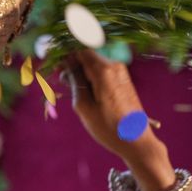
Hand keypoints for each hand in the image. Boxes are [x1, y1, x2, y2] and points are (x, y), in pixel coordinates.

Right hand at [62, 50, 175, 190]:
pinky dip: (91, 77)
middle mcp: (114, 66)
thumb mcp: (83, 106)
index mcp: (104, 70)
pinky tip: (85, 92)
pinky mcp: (123, 80)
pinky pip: (102, 71)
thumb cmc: (108, 127)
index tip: (55, 67)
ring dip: (81, 72)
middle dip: (72, 64)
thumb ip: (74, 80)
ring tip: (73, 90)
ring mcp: (121, 72)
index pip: (79, 50)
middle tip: (62, 81)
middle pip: (87, 55)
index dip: (65, 55)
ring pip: (94, 63)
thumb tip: (66, 63)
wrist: (136, 141)